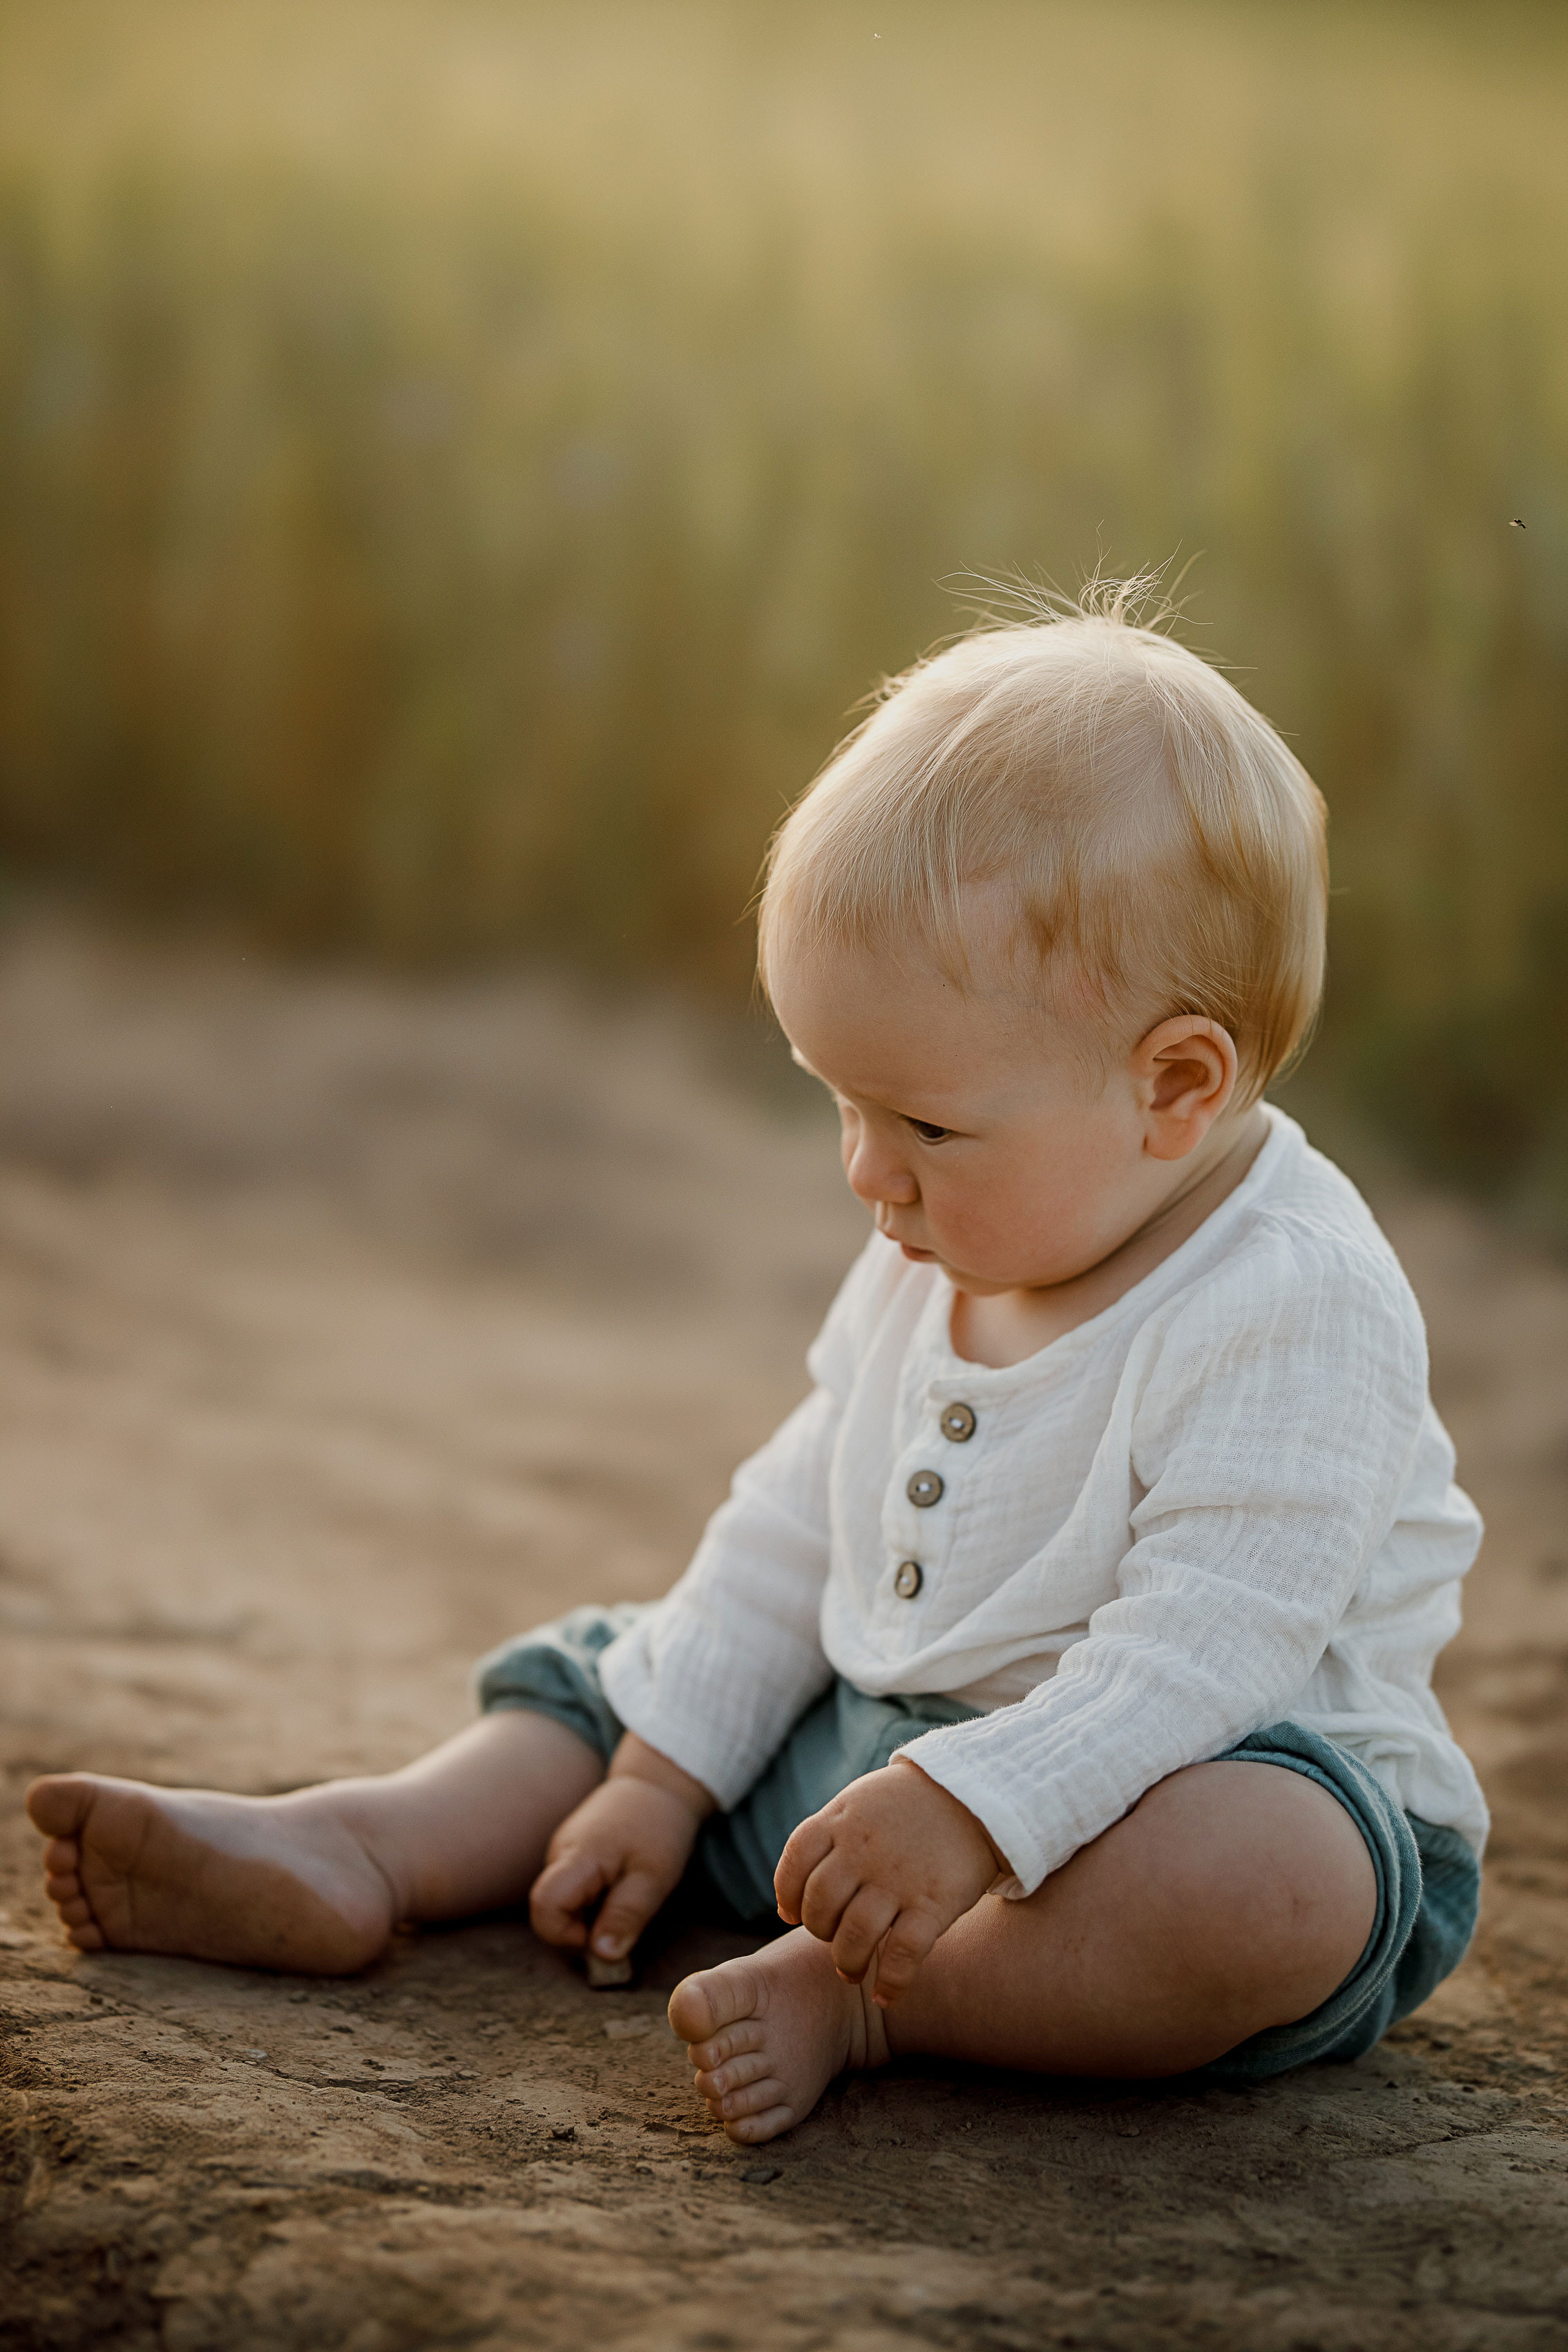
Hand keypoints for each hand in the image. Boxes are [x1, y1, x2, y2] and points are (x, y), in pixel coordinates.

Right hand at [529, 1734, 714, 1964]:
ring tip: (626, 1893)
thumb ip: (626, 1915)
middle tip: (624, 1916)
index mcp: (576, 1857)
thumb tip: (602, 1957)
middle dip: (582, 1929)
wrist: (658, 1783)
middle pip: (549, 1910)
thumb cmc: (658, 1827)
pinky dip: (593, 1900)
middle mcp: (559, 1854)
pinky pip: (571, 1890)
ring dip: (590, 1914)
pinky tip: (619, 1884)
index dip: (566, 1935)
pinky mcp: (571, 1853)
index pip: (544, 1907)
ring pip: (562, 1902)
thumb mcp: (654, 1877)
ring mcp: (562, 1852)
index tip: (603, 1935)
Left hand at [774, 1758, 1006, 2006]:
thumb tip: (787, 1906)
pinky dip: (891, 1982)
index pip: (794, 1864)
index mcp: (841, 1820)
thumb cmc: (909, 1805)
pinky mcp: (933, 1903)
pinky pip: (903, 1954)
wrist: (977, 1794)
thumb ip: (825, 1843)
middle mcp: (863, 1850)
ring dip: (847, 1963)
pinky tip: (885, 1996)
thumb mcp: (860, 1802)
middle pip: (820, 1906)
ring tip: (850, 1971)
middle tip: (832, 1940)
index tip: (794, 1913)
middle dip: (820, 1931)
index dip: (788, 1895)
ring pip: (854, 1936)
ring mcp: (898, 1878)